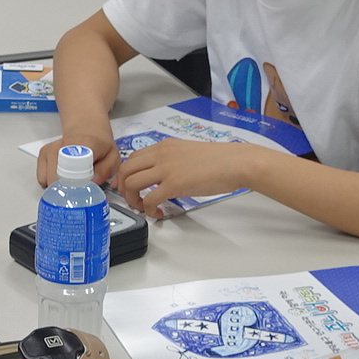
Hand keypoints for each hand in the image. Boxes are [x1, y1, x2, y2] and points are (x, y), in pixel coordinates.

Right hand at [38, 126, 118, 188]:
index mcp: (87, 144)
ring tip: (71, 185)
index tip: (84, 190)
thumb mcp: (113, 157)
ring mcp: (52, 149)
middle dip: (68, 190)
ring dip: (58, 188)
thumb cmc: (100, 147)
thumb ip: (106, 169)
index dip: (80, 184)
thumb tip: (93, 181)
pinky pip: (42, 177)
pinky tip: (61, 179)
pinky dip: (50, 183)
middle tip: (78, 192)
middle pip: (59, 177)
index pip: (79, 168)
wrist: (87, 131)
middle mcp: (65, 144)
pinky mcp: (43, 153)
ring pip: (49, 180)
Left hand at [111, 136, 265, 218]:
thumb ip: (172, 160)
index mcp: (164, 146)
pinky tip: (159, 213)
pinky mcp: (174, 184)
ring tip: (144, 207)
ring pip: (131, 183)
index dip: (126, 175)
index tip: (128, 187)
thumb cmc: (219, 160)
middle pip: (125, 169)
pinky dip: (149, 210)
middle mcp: (161, 154)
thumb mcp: (188, 152)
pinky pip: (149, 199)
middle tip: (132, 199)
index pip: (132, 158)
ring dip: (132, 199)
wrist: (235, 162)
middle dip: (123, 188)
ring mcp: (166, 169)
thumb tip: (164, 175)